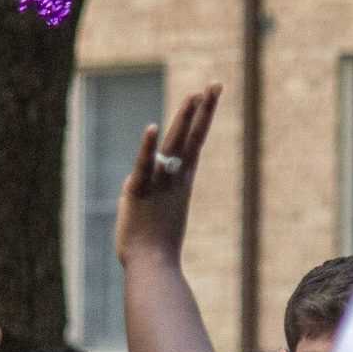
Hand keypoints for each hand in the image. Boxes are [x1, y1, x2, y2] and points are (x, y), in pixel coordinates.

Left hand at [114, 84, 220, 267]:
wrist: (153, 266)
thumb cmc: (155, 248)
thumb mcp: (156, 214)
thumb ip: (150, 195)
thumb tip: (138, 187)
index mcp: (181, 181)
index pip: (195, 142)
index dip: (202, 117)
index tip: (209, 94)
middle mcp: (174, 177)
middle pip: (191, 136)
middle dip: (203, 109)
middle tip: (214, 84)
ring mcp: (159, 183)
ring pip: (173, 145)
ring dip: (184, 120)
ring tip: (195, 95)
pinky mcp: (137, 190)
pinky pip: (144, 165)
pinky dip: (147, 147)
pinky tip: (151, 127)